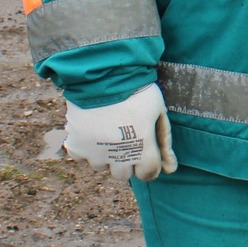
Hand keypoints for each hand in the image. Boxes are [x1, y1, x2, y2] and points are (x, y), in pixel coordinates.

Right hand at [57, 84, 177, 181]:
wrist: (103, 72)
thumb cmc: (137, 90)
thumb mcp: (158, 111)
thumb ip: (164, 142)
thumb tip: (171, 169)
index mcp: (143, 151)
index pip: (148, 174)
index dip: (148, 162)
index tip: (145, 149)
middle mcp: (119, 158)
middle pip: (123, 174)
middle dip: (126, 160)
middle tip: (125, 137)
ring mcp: (95, 153)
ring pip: (101, 166)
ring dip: (105, 154)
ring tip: (107, 129)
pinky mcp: (76, 145)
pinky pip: (82, 156)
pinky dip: (86, 147)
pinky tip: (92, 129)